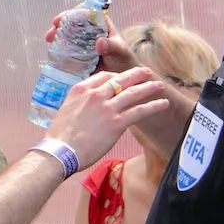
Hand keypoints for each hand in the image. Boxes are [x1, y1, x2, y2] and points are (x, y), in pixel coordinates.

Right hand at [45, 14, 139, 75]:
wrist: (122, 82)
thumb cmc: (125, 62)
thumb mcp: (120, 52)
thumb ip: (112, 47)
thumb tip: (99, 43)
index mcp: (101, 26)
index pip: (85, 14)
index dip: (72, 14)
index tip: (63, 19)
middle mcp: (90, 33)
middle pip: (72, 23)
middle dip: (60, 24)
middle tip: (53, 29)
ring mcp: (83, 45)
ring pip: (67, 36)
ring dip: (56, 36)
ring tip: (49, 40)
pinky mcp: (77, 57)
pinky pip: (66, 51)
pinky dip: (58, 50)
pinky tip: (52, 52)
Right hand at [46, 67, 169, 171]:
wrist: (59, 151)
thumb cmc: (59, 137)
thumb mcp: (66, 110)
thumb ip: (80, 104)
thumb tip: (88, 108)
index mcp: (81, 89)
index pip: (103, 76)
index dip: (117, 76)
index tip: (124, 78)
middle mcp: (95, 94)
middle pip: (120, 79)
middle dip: (136, 74)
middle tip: (146, 71)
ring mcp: (107, 107)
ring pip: (133, 92)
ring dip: (149, 87)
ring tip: (159, 85)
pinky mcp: (117, 122)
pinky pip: (140, 111)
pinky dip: (154, 106)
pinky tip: (164, 104)